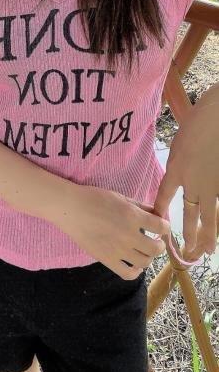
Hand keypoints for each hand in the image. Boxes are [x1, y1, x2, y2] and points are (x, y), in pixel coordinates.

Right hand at [57, 184, 170, 279]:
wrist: (71, 208)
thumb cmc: (95, 198)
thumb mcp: (120, 197)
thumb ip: (140, 206)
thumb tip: (156, 214)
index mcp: (133, 216)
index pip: (161, 227)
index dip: (165, 227)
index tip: (161, 227)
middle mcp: (129, 235)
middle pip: (156, 248)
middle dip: (159, 245)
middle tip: (154, 241)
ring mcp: (118, 250)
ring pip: (145, 262)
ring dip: (148, 257)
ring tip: (143, 251)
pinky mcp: (107, 260)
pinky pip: (128, 274)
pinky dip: (135, 272)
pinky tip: (134, 264)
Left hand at [153, 92, 218, 260]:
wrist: (216, 120)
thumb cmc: (196, 124)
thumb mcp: (178, 144)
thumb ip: (179, 162)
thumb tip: (180, 172)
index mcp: (176, 170)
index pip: (164, 197)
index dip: (160, 212)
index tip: (157, 225)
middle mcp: (193, 183)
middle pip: (189, 215)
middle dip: (187, 235)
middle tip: (187, 251)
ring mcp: (212, 185)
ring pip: (210, 218)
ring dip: (208, 237)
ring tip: (207, 251)